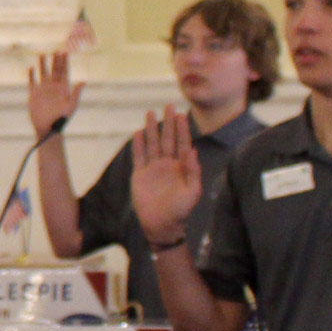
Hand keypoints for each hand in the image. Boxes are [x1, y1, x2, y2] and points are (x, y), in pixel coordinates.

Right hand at [26, 50, 81, 139]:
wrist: (48, 128)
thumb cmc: (62, 119)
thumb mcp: (71, 106)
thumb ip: (76, 93)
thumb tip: (83, 81)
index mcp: (63, 88)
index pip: (64, 72)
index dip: (65, 62)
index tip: (65, 52)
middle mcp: (53, 87)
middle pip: (54, 70)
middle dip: (55, 61)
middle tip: (56, 50)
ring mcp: (43, 90)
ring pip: (43, 73)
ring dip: (43, 64)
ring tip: (43, 54)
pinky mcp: (34, 94)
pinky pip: (32, 82)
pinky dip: (32, 75)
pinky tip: (32, 68)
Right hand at [126, 107, 203, 250]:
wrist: (162, 225)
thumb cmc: (181, 211)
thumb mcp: (193, 192)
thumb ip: (193, 171)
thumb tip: (193, 151)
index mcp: (182, 167)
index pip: (183, 143)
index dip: (182, 129)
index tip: (181, 114)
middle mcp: (168, 165)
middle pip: (168, 139)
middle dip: (168, 123)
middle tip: (168, 106)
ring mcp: (153, 169)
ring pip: (153, 144)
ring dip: (151, 129)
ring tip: (150, 113)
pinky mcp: (140, 175)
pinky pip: (139, 156)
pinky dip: (138, 145)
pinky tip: (138, 133)